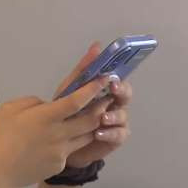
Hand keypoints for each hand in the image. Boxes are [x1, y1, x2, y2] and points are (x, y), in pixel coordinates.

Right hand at [0, 73, 110, 187]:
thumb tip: (47, 105)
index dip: (92, 89)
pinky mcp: (59, 164)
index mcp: (45, 117)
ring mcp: (61, 151)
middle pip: (90, 119)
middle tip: (108, 97)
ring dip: (94, 124)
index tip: (103, 78)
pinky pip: (72, 149)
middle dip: (102, 107)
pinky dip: (74, 141)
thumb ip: (33, 103)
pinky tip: (67, 138)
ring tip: (96, 115)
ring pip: (87, 135)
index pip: (76, 101)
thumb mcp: (10, 109)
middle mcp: (58, 134)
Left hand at [55, 42, 133, 167]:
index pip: (118, 77)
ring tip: (102, 117)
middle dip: (121, 91)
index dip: (118, 74)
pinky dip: (110, 133)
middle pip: (126, 94)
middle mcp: (114, 103)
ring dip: (114, 115)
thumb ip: (84, 69)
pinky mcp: (115, 138)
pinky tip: (99, 133)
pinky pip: (119, 134)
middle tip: (113, 89)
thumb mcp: (71, 89)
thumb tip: (96, 45)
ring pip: (123, 115)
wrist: (60, 141)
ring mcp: (116, 121)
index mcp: (105, 89)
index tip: (111, 75)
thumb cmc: (68, 112)